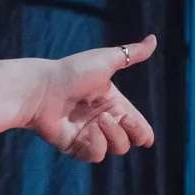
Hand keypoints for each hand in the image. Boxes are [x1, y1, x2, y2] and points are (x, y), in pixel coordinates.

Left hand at [24, 36, 155, 161]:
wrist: (41, 88)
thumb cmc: (72, 72)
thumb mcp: (106, 59)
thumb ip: (132, 53)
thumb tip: (154, 39)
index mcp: (113, 104)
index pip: (136, 126)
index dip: (143, 131)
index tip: (143, 131)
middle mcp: (102, 122)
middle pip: (129, 141)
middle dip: (132, 131)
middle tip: (122, 118)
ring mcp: (88, 135)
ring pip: (115, 149)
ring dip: (114, 136)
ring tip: (100, 120)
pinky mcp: (73, 146)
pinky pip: (95, 156)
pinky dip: (97, 145)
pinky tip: (90, 132)